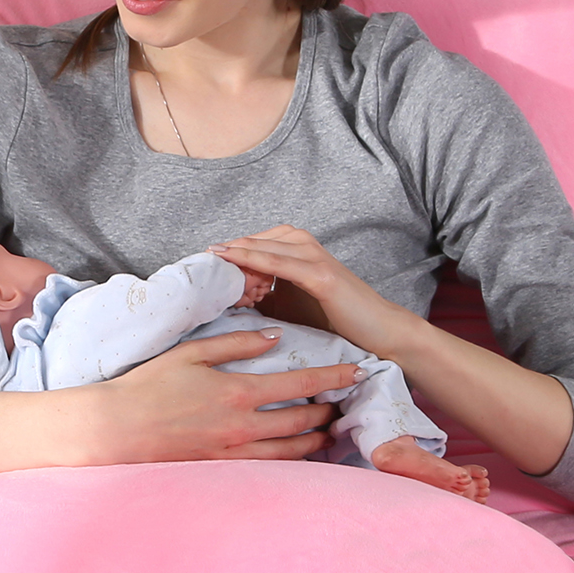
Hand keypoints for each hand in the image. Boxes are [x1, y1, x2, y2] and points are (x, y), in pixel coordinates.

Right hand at [95, 328, 359, 462]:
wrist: (117, 428)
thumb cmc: (150, 385)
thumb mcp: (192, 352)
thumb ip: (237, 344)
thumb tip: (275, 337)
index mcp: (238, 391)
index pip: (299, 383)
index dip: (332, 377)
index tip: (356, 371)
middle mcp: (243, 425)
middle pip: (303, 419)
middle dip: (330, 409)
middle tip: (349, 401)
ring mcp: (234, 451)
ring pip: (291, 449)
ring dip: (317, 439)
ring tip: (332, 430)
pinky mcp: (223, 467)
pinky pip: (269, 467)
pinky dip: (291, 460)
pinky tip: (301, 454)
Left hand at [209, 226, 418, 358]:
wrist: (377, 332)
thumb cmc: (334, 319)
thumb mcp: (288, 304)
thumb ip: (263, 295)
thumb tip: (228, 298)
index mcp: (294, 249)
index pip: (251, 243)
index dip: (225, 253)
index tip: (198, 265)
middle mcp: (303, 245)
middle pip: (253, 240)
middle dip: (224, 250)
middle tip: (196, 263)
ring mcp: (312, 256)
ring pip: (263, 247)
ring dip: (234, 253)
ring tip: (207, 260)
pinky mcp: (320, 274)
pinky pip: (279, 262)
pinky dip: (254, 259)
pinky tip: (233, 260)